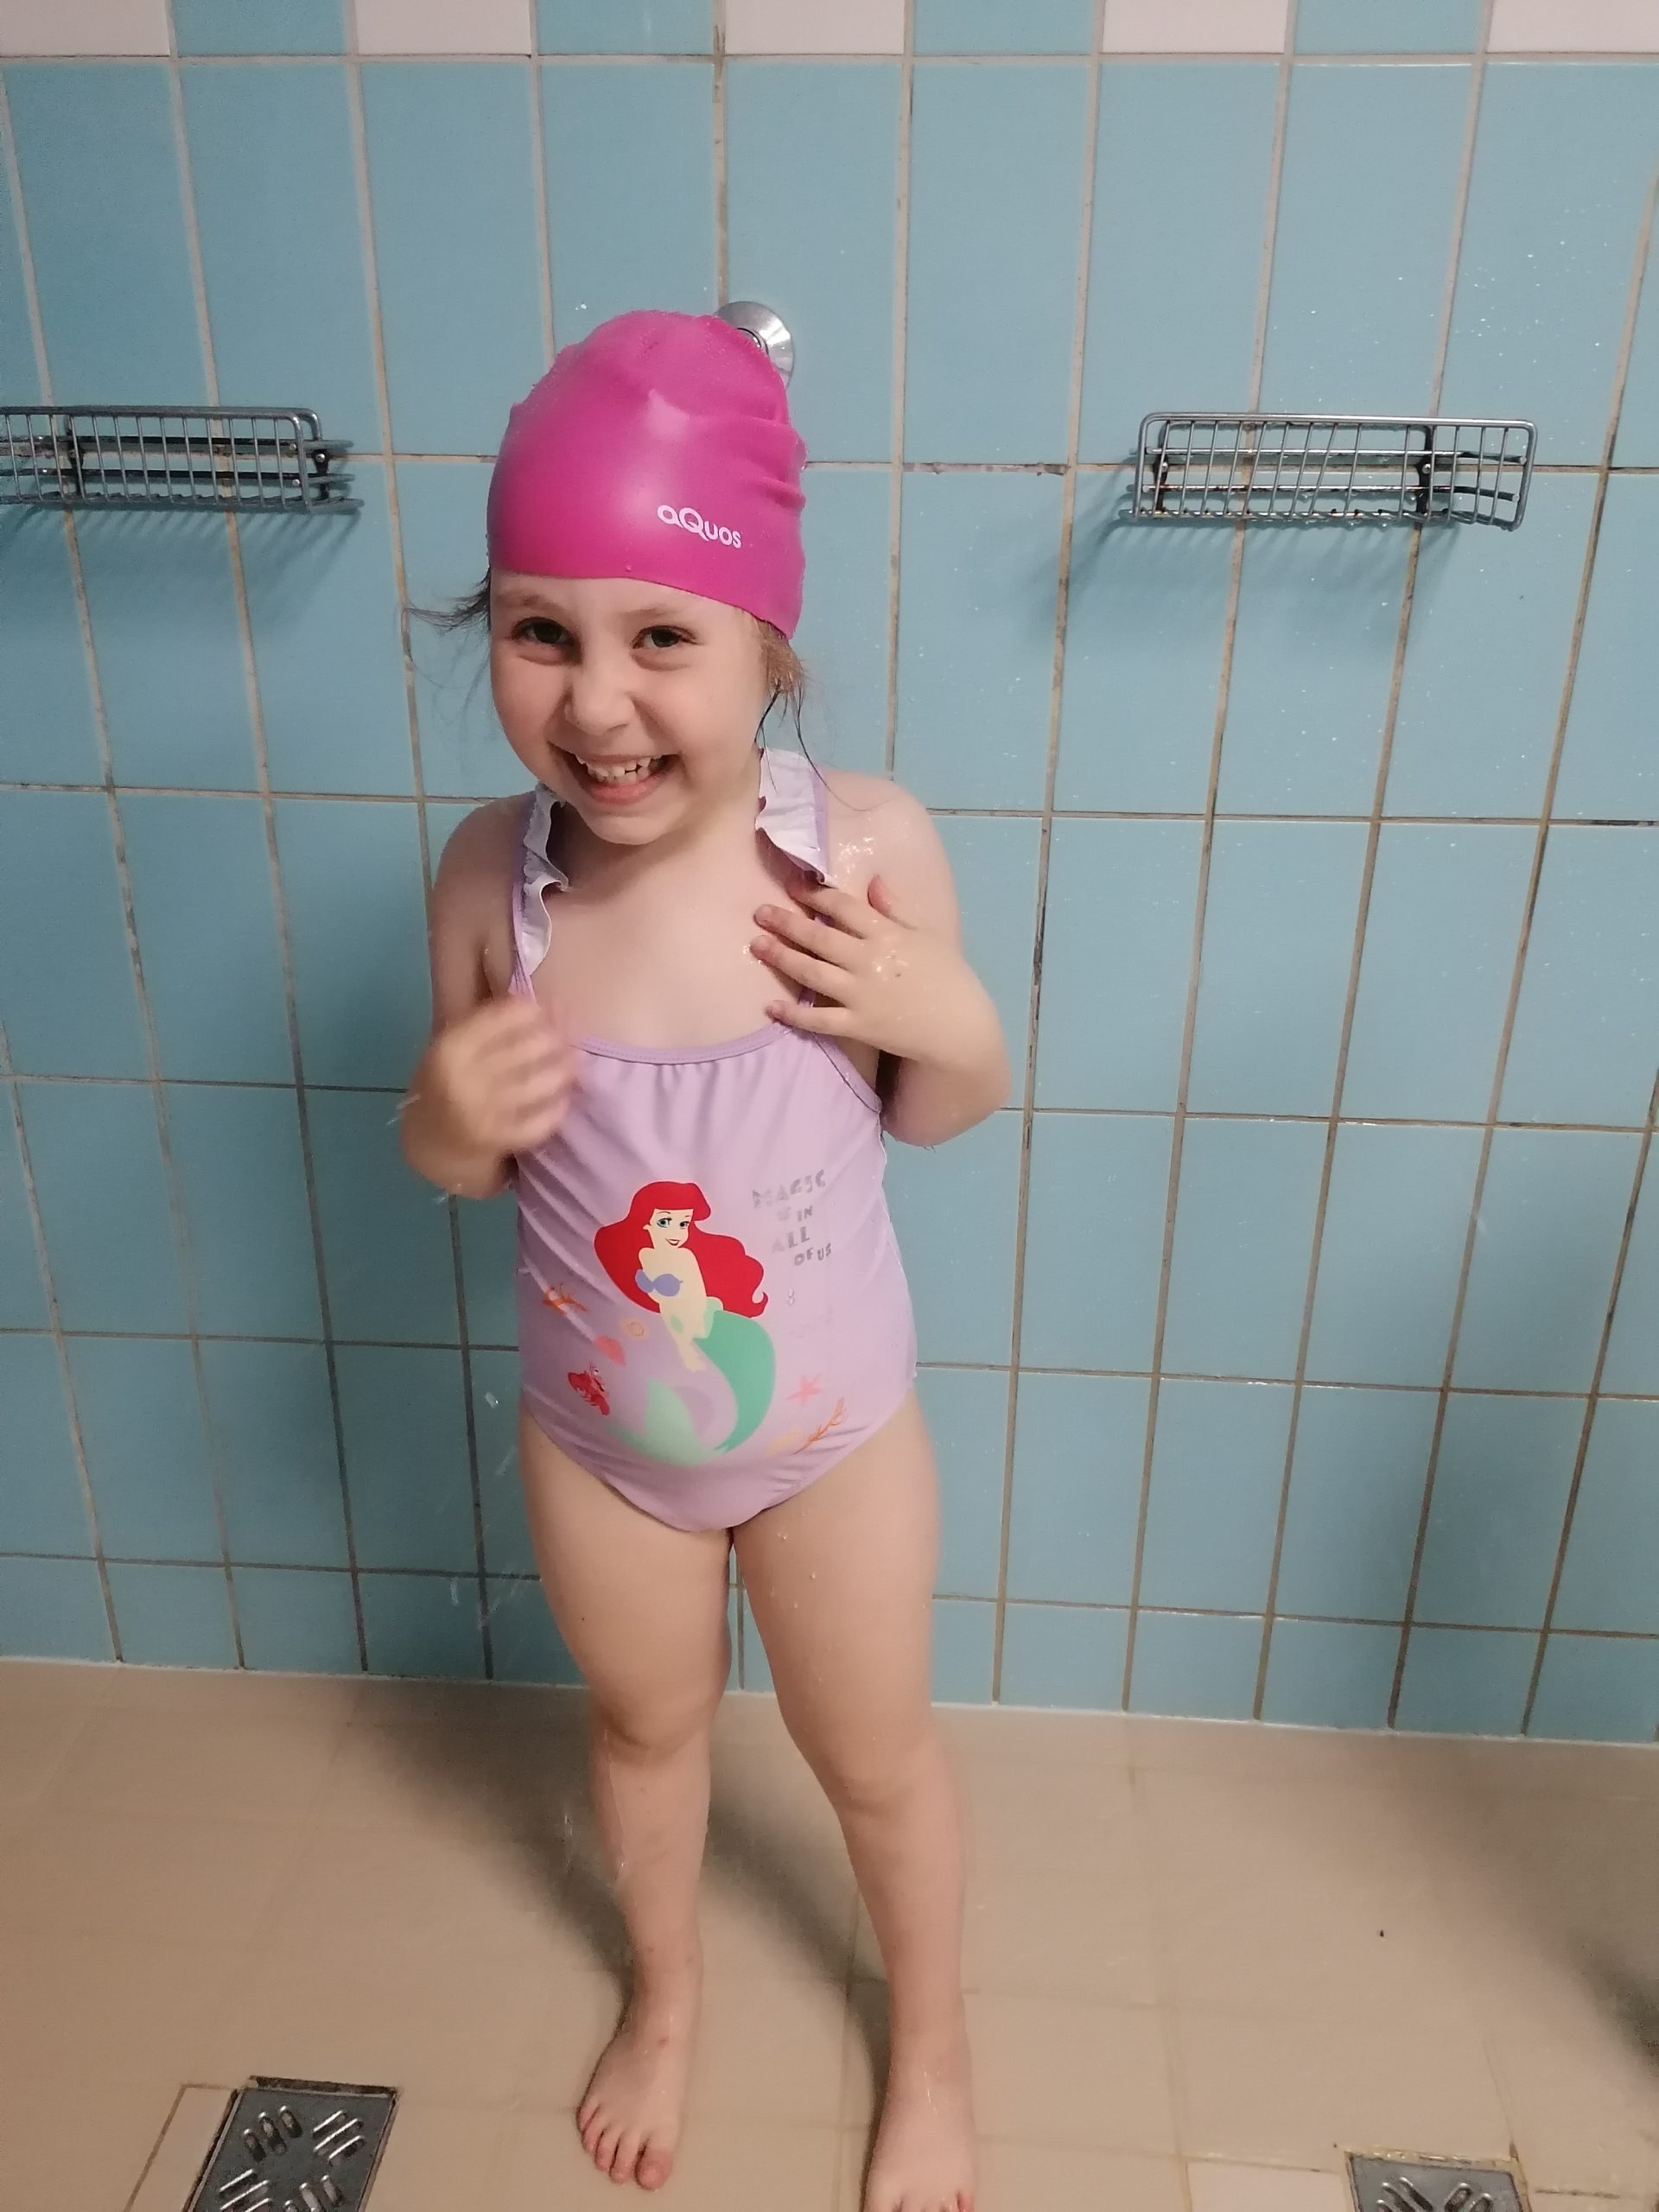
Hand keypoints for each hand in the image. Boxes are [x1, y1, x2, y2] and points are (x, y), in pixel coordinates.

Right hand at [413, 997, 575, 1160]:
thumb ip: (488, 1024)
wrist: (430, 1140)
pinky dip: (557, 1108)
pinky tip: (566, 1097)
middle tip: (572, 1035)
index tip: (555, 1008)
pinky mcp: (497, 1139)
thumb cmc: (447, 1083)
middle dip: (557, 1038)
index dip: (537, 1010)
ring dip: (564, 1070)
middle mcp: (464, 1077)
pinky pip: (539, 1121)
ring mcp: (481, 1111)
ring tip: (575, 1063)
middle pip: (527, 1048)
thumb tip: (541, 1003)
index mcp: (452, 1047)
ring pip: (538, 1083)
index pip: (505, 1017)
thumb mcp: (454, 1048)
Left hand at [752, 878, 995, 1070]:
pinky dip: (794, 1014)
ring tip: (756, 945)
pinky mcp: (858, 1026)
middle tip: (759, 912)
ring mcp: (862, 995)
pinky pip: (819, 1020)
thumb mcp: (925, 934)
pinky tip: (771, 1006)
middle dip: (787, 923)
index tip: (792, 885)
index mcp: (887, 935)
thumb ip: (896, 909)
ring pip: (812, 973)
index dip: (816, 895)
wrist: (959, 1026)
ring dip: (782, 958)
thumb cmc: (945, 976)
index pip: (844, 908)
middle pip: (819, 937)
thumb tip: (874, 881)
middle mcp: (870, 961)